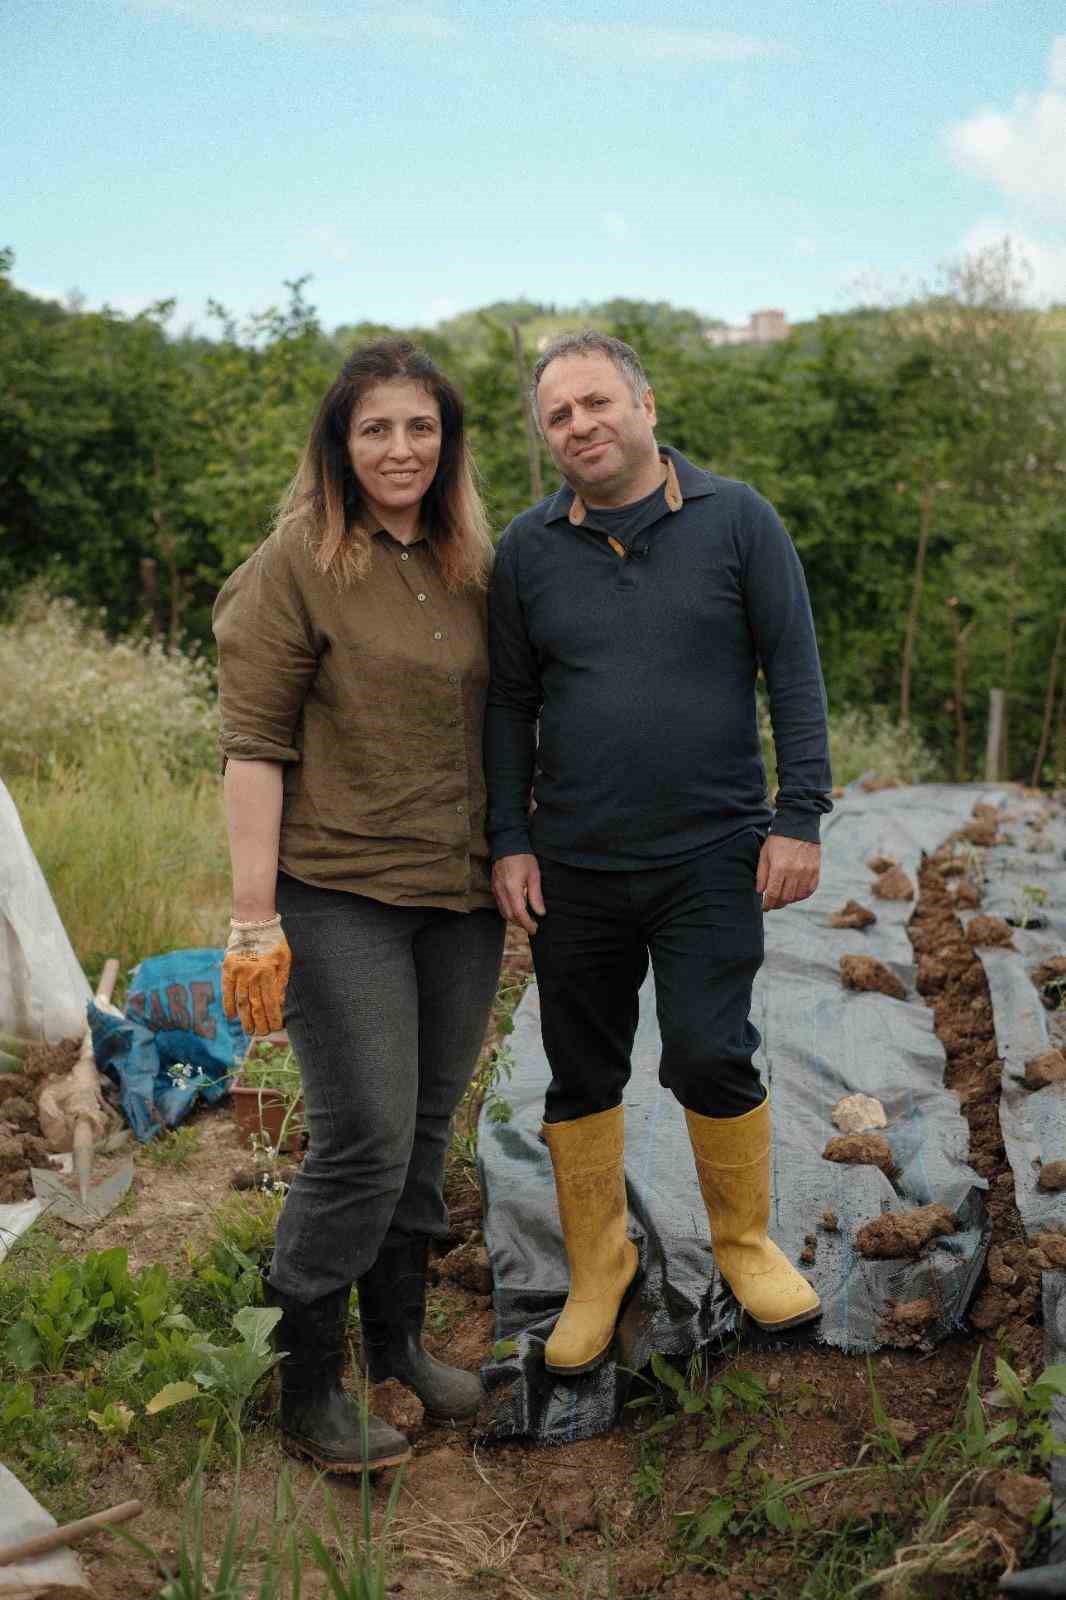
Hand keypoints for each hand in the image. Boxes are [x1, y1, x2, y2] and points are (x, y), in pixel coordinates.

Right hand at [222, 914, 291, 1035]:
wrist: (253, 922)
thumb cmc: (273, 941)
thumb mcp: (285, 959)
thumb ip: (282, 981)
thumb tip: (279, 1003)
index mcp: (269, 973)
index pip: (271, 1002)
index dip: (273, 1017)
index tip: (276, 1027)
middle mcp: (253, 975)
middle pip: (256, 1006)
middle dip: (260, 1023)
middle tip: (262, 1034)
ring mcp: (239, 973)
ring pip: (241, 1002)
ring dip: (245, 1019)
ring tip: (249, 1031)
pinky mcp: (228, 969)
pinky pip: (227, 991)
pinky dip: (228, 1004)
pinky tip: (231, 1016)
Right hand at [491, 852, 545, 934]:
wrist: (507, 844)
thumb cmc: (523, 858)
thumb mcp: (534, 876)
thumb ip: (536, 896)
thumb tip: (540, 913)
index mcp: (512, 889)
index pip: (519, 914)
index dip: (528, 924)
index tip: (535, 929)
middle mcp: (501, 892)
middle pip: (509, 916)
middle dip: (521, 924)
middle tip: (533, 925)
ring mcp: (495, 890)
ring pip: (503, 912)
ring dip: (514, 919)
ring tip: (526, 918)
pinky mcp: (494, 888)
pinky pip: (500, 905)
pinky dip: (508, 911)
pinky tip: (517, 909)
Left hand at [756, 836, 820, 911]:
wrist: (799, 825)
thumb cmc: (778, 839)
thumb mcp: (764, 854)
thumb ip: (762, 874)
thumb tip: (760, 892)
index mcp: (780, 867)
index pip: (773, 894)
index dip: (768, 904)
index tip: (764, 907)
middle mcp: (795, 871)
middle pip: (786, 897)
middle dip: (777, 904)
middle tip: (772, 904)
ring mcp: (807, 871)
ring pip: (798, 896)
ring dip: (790, 900)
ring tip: (783, 898)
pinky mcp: (816, 870)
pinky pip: (810, 890)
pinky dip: (802, 895)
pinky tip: (795, 893)